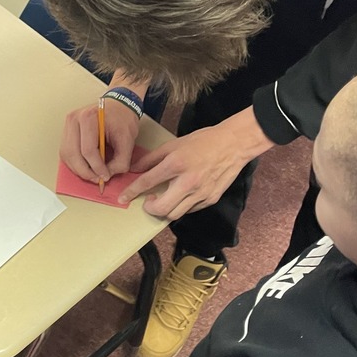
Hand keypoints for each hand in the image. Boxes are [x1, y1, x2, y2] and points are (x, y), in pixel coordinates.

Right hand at [60, 98, 139, 182]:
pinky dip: (74, 163)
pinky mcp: (66, 131)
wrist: (118, 105)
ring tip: (92, 174)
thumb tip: (107, 175)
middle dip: (85, 171)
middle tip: (97, 179)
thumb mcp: (128, 139)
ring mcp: (68, 125)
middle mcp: (74, 119)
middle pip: (73, 154)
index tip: (105, 176)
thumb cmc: (122, 117)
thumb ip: (120, 161)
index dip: (96, 167)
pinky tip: (85, 167)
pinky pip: (65, 152)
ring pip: (66, 155)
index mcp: (89, 117)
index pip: (88, 150)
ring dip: (78, 169)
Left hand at [119, 108, 275, 219]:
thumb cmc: (203, 141)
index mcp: (176, 164)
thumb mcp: (174, 144)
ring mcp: (201, 193)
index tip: (123, 198)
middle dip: (149, 208)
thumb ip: (152, 158)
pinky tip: (179, 196)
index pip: (148, 182)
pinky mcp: (210, 199)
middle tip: (148, 200)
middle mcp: (188, 182)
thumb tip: (135, 169)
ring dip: (164, 210)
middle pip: (162, 208)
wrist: (233, 145)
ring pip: (175, 214)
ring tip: (162, 199)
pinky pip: (189, 210)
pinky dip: (180, 206)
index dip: (132, 192)